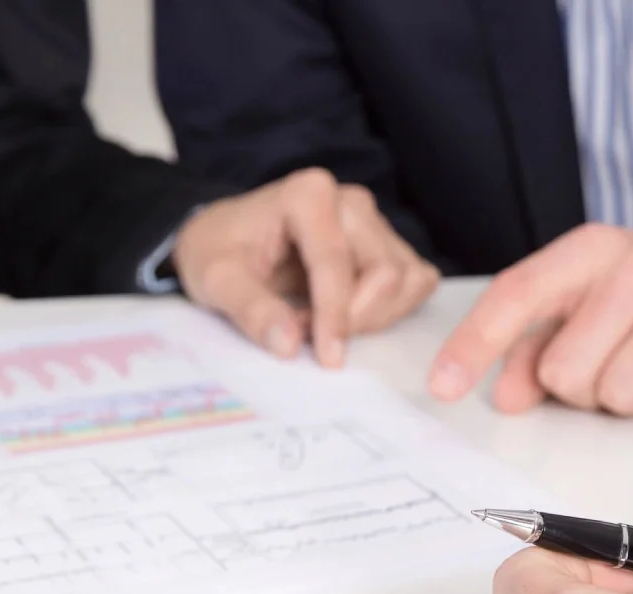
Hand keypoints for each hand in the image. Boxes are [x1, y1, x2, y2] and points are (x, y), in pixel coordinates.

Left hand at [173, 169, 439, 366]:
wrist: (227, 241)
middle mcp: (351, 202)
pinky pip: (416, 283)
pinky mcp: (389, 245)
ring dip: (378, 317)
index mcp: (308, 195)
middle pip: (387, 273)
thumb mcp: (216, 280)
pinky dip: (393, 310)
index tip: (328, 358)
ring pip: (408, 280)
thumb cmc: (220, 253)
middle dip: (358, 318)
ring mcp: (375, 223)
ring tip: (332, 327)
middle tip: (319, 341)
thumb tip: (288, 343)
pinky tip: (356, 318)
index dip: (336, 316)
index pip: (337, 263)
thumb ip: (249, 309)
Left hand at [429, 225, 632, 422]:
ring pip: (619, 396)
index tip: (442, 389)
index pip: (516, 295)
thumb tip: (506, 396)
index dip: (473, 346)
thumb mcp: (596, 306)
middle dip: (584, 389)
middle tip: (620, 363)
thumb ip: (540, 346)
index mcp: (592, 250)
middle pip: (566, 373)